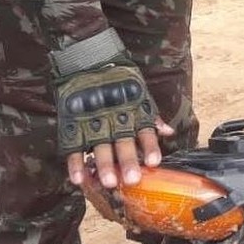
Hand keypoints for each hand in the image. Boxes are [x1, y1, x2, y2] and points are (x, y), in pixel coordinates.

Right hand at [55, 61, 170, 189]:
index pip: (144, 130)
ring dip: (104, 165)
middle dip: (127, 161)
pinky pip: (73, 146)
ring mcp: (93, 122)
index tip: (154, 162)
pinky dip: (75, 163)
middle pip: (122, 142)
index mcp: (133, 111)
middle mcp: (114, 118)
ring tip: (108, 182)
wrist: (89, 61)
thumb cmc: (120, 82)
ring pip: (100, 146)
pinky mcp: (73, 124)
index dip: (149, 146)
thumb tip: (169, 133)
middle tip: (132, 179)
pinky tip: (79, 179)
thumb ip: (152, 116)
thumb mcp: (140, 94)